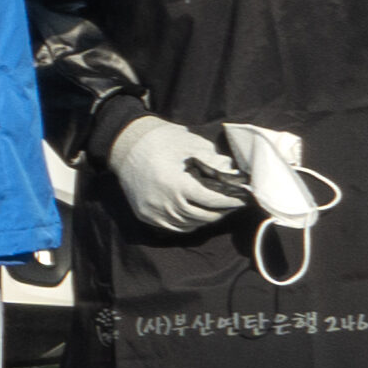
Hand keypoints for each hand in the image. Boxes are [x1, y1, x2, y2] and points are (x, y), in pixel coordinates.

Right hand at [108, 114, 250, 233]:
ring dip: (206, 219)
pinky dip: (188, 224)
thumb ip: (214, 159)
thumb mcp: (190, 144)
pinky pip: (173, 227)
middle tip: (233, 205)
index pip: (212, 201)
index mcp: (177, 184)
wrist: (125, 144)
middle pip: (203, 216)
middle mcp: (165, 202)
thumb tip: (234, 172)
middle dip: (222, 211)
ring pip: (189, 224)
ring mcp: (154, 211)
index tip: (243, 198)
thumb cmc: (160, 140)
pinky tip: (196, 215)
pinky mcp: (146, 214)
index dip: (231, 202)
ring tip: (216, 210)